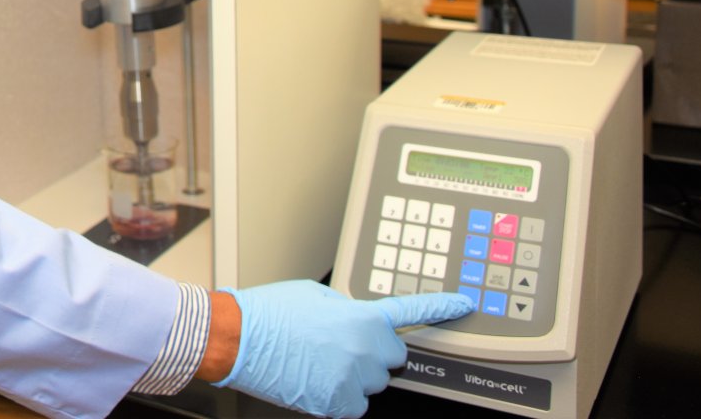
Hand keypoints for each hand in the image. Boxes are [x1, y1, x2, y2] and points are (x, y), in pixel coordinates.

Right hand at [213, 281, 473, 417]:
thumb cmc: (270, 314)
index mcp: (361, 317)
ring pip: (372, 382)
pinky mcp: (338, 405)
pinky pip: (355, 404)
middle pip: (392, 356)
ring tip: (319, 362)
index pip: (412, 311)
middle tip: (340, 345)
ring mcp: (353, 380)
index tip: (463, 305)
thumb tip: (356, 319)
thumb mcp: (315, 296)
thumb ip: (347, 308)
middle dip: (373, 351)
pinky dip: (341, 396)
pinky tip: (316, 380)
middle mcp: (364, 349)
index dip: (442, 308)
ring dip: (355, 374)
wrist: (238, 339)